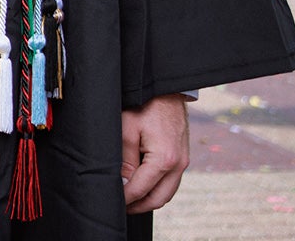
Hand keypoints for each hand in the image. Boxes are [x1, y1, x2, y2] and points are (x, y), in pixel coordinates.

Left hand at [121, 92, 189, 213]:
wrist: (165, 88)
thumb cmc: (143, 105)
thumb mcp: (126, 130)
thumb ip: (125, 161)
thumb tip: (123, 184)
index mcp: (164, 160)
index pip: (140, 190)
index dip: (124, 199)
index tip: (111, 202)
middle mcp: (178, 165)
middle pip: (158, 199)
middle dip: (138, 206)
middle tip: (120, 207)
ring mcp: (183, 162)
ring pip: (167, 192)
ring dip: (149, 198)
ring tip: (129, 199)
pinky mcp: (183, 157)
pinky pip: (171, 181)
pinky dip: (157, 188)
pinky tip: (141, 184)